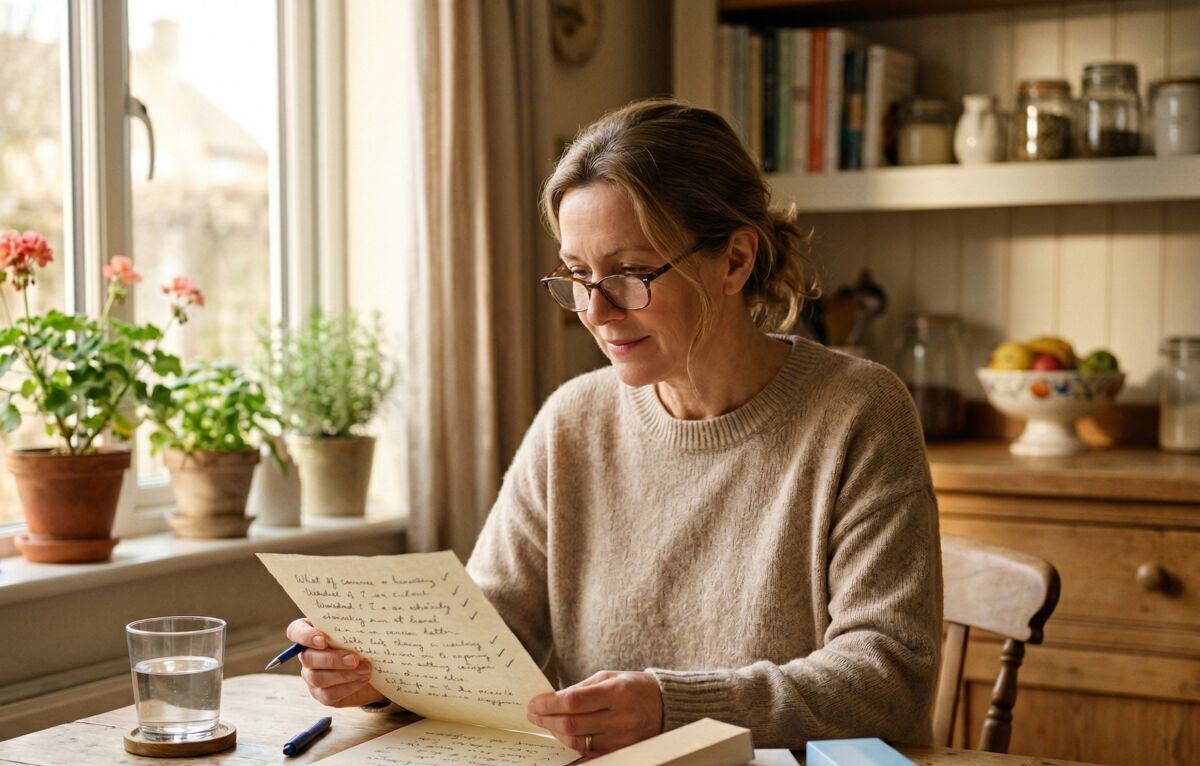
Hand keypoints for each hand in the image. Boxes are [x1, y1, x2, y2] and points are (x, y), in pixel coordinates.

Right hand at [286, 618, 385, 707]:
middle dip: (332, 659)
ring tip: (365, 669)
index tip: (323, 640)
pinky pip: (329, 694)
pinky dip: (348, 686)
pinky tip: (362, 678)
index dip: (305, 636)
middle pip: (308, 658)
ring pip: (317, 678)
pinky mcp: (322, 694)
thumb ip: (353, 622)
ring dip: (343, 674)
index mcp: (312, 632)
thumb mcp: (359, 629)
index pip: (296, 631)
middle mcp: (307, 654)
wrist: (375, 666)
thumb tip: (362, 613)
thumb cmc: (363, 641)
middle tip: (354, 659)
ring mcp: (312, 676)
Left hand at [526, 671, 663, 755]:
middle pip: (572, 724)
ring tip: (546, 722)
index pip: (574, 701)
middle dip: (547, 719)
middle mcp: (619, 718)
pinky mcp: (621, 750)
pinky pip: (589, 751)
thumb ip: (581, 689)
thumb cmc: (633, 687)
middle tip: (533, 713)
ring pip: (578, 741)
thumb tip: (552, 699)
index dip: (549, 704)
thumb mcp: (609, 677)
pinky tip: (563, 733)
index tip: (534, 703)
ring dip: (556, 732)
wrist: (665, 705)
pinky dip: (572, 742)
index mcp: (615, 693)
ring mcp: (621, 738)